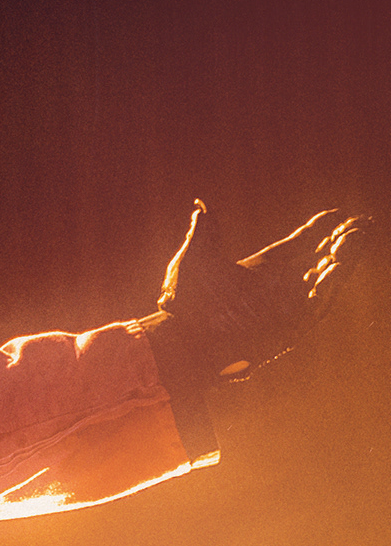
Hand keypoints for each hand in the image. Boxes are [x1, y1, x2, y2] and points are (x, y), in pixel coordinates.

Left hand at [155, 201, 368, 383]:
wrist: (185, 340)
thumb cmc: (186, 303)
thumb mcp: (195, 259)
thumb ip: (205, 233)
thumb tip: (201, 206)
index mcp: (261, 268)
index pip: (299, 244)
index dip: (319, 229)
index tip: (337, 214)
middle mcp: (279, 286)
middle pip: (319, 258)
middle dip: (341, 241)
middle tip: (360, 222)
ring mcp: (288, 306)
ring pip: (325, 279)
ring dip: (343, 259)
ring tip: (359, 237)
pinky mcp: (291, 326)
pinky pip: (317, 304)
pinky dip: (328, 286)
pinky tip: (337, 267)